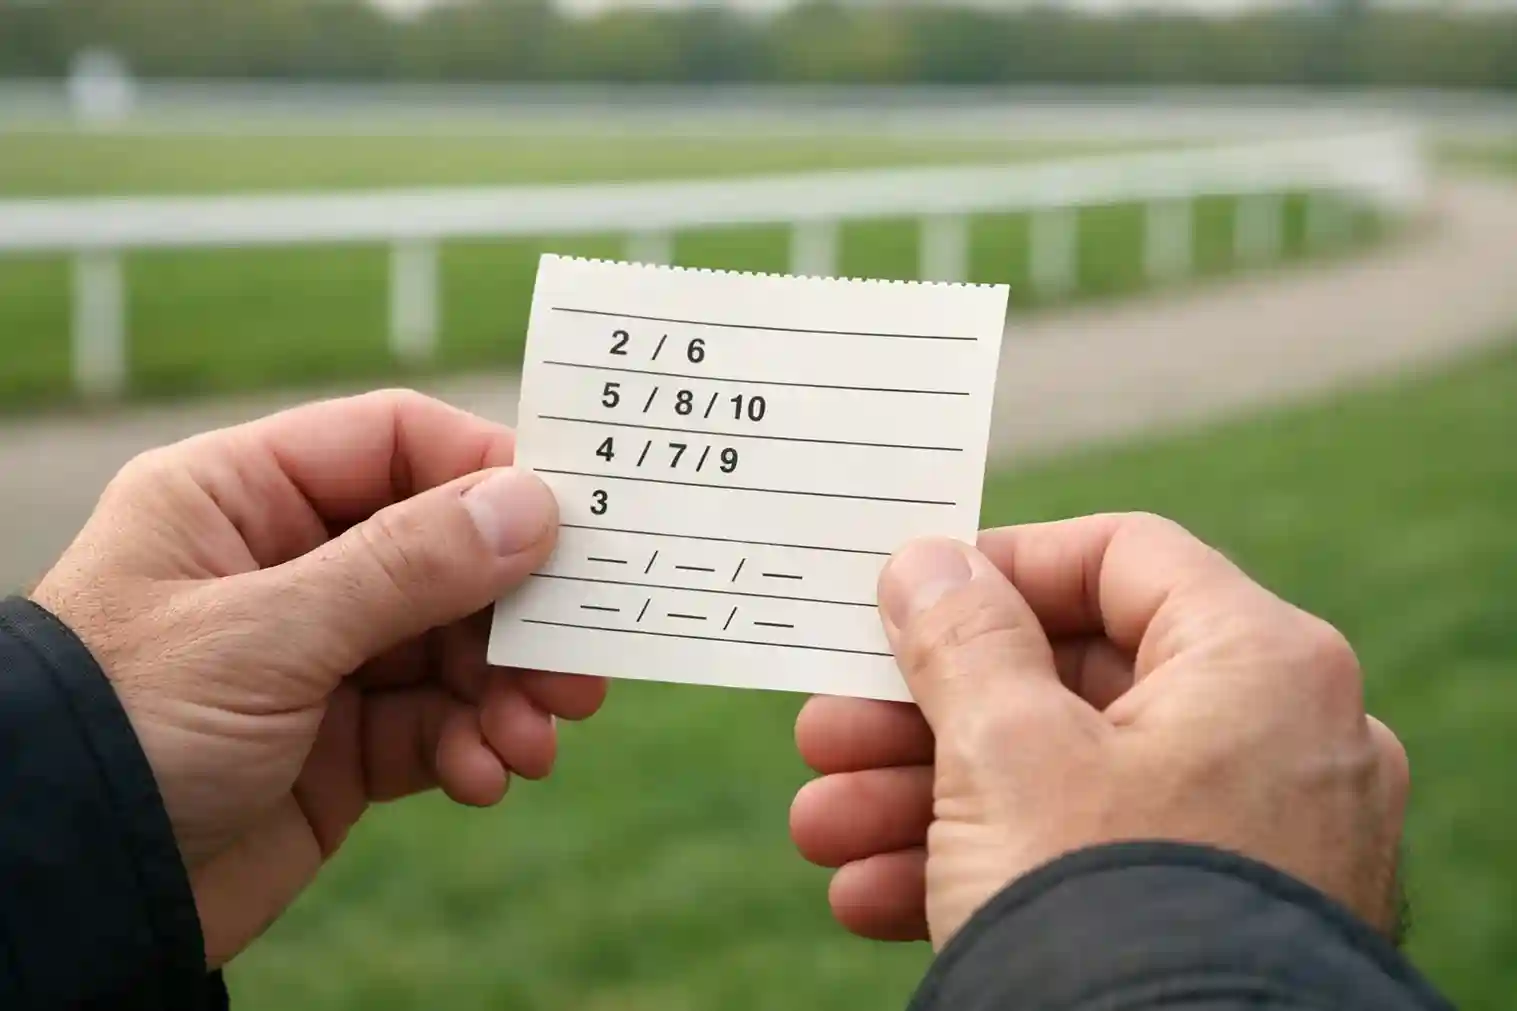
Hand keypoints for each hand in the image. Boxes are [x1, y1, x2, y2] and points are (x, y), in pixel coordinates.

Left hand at [29, 390, 605, 967]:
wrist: (65, 895)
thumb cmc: (125, 729)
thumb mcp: (267, 634)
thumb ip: (407, 566)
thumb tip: (532, 506)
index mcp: (243, 499)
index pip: (395, 444)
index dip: (487, 473)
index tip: (569, 523)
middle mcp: (288, 567)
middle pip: (444, 552)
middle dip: (515, 610)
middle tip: (578, 658)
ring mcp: (318, 658)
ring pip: (453, 646)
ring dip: (506, 690)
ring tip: (537, 737)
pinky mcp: (340, 746)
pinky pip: (436, 725)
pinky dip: (473, 745)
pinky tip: (486, 775)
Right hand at [789, 513, 1407, 949]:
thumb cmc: (1106, 908)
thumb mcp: (1005, 753)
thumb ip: (959, 638)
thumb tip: (927, 562)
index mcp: (1258, 664)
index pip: (1120, 557)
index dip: (1000, 565)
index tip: (906, 597)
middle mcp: (1275, 741)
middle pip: (1069, 681)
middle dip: (923, 713)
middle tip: (826, 728)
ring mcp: (1250, 840)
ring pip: (1060, 781)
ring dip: (924, 798)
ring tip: (820, 827)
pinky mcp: (1210, 919)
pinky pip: (1084, 862)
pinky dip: (980, 867)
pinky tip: (869, 893)